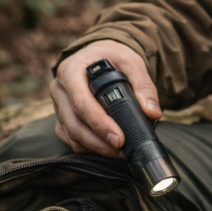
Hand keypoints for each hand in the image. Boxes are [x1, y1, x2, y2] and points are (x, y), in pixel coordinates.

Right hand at [50, 40, 161, 157]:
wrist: (97, 57)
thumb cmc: (111, 58)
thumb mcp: (131, 62)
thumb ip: (144, 86)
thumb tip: (153, 113)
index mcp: (71, 71)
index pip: (81, 103)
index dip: (99, 124)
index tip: (119, 139)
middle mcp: (59, 89)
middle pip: (74, 125)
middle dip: (99, 143)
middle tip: (122, 151)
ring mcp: (58, 106)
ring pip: (72, 136)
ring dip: (96, 148)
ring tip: (120, 152)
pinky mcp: (61, 119)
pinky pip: (71, 140)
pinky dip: (89, 148)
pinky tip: (107, 148)